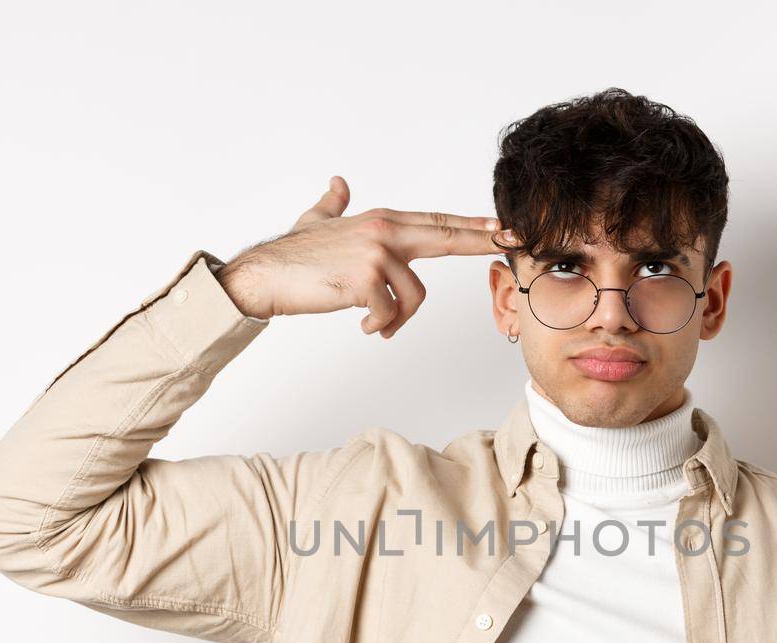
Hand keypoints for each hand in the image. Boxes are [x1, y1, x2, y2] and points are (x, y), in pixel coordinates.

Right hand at [217, 175, 506, 337]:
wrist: (263, 275)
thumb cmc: (292, 255)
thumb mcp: (317, 221)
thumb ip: (334, 203)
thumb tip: (338, 182)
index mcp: (381, 220)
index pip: (435, 222)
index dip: (470, 226)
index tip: (501, 226)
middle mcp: (383, 231)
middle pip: (445, 236)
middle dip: (481, 240)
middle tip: (513, 241)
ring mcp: (375, 254)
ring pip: (413, 297)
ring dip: (397, 319)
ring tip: (377, 324)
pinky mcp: (365, 280)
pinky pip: (389, 314)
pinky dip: (379, 327)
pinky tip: (363, 326)